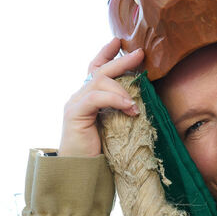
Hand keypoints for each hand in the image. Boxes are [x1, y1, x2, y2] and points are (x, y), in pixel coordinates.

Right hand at [59, 38, 144, 156]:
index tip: (119, 41)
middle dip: (120, 59)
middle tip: (139, 52)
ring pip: (99, 81)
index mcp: (87, 98)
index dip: (106, 54)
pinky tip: (129, 107)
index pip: (95, 69)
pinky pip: (96, 97)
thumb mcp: (114, 127)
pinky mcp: (75, 114)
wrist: (78, 173)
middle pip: (100, 70)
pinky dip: (115, 99)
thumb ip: (120, 111)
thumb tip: (141, 101)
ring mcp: (75, 103)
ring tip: (136, 101)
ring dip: (122, 87)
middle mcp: (79, 97)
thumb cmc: (99, 154)